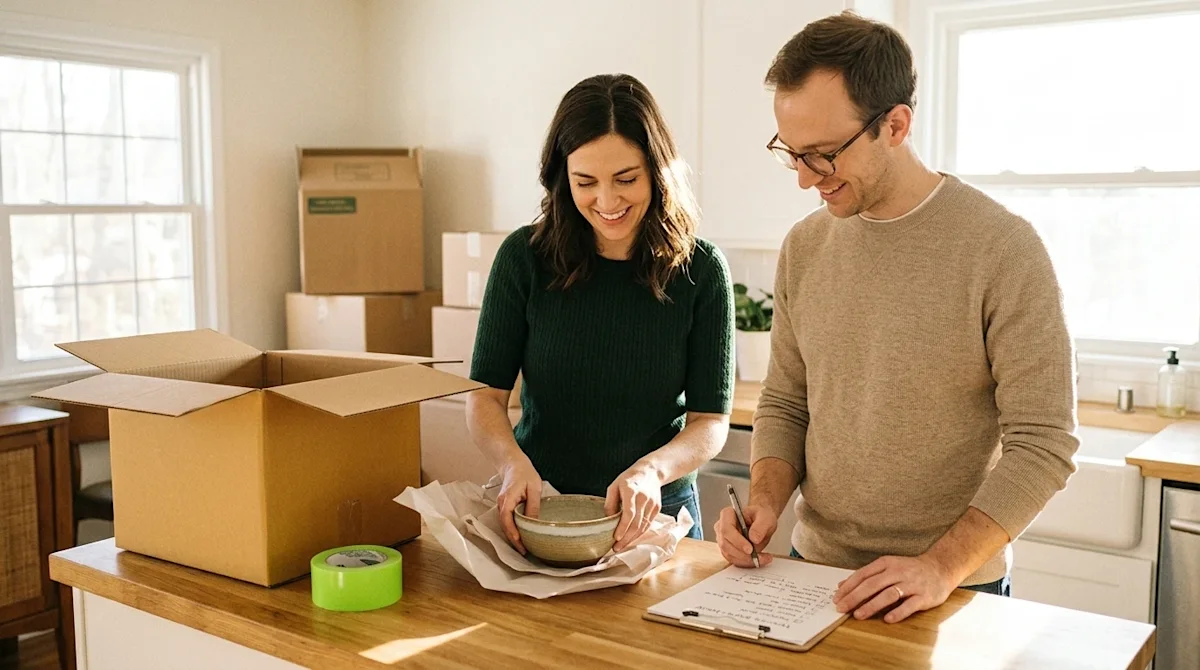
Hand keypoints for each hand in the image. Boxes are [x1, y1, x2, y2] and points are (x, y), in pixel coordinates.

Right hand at [496, 456, 542, 553]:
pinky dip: (513, 529)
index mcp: (508, 498)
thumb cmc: (524, 473)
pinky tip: (521, 535)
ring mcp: (502, 505)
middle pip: (505, 526)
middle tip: (525, 552)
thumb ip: (533, 505)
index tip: (521, 544)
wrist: (513, 463)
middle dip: (513, 540)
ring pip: (505, 524)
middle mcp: (501, 503)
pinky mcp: (505, 506)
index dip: (513, 534)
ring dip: (513, 536)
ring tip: (524, 547)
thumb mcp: (534, 488)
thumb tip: (534, 523)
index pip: (507, 520)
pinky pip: (507, 520)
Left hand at [605, 463, 661, 550]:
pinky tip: (631, 538)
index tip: (616, 538)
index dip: (623, 527)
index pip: (629, 513)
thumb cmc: (629, 479)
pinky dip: (639, 533)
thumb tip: (607, 520)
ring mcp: (652, 504)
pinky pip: (648, 524)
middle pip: (636, 523)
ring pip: (643, 526)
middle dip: (626, 538)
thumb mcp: (614, 486)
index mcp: (631, 491)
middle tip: (616, 548)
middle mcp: (644, 498)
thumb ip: (610, 503)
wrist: (650, 471)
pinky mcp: (657, 508)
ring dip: (632, 539)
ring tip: (622, 546)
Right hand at [714, 505, 775, 567]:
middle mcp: (721, 527)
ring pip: (729, 555)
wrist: (761, 521)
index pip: (726, 529)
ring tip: (763, 558)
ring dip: (746, 560)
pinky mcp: (728, 550)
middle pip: (726, 544)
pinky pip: (734, 560)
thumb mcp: (765, 517)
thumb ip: (760, 526)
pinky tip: (759, 560)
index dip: (736, 541)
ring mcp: (723, 540)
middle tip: (759, 557)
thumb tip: (754, 539)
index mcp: (727, 514)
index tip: (750, 549)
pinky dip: (747, 563)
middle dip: (742, 554)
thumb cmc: (760, 516)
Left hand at [832, 555, 955, 622]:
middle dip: (854, 597)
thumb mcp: (887, 567)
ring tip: (858, 615)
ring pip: (888, 594)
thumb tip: (841, 586)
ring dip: (872, 605)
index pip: (863, 575)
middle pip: (872, 584)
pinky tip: (887, 620)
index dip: (848, 587)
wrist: (940, 568)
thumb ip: (866, 576)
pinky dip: (898, 612)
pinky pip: (909, 605)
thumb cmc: (909, 570)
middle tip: (841, 608)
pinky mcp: (924, 596)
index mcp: (886, 564)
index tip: (836, 598)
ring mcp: (911, 584)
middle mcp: (898, 572)